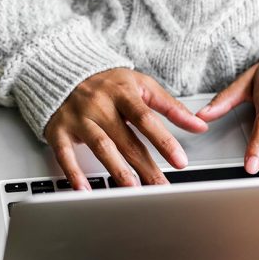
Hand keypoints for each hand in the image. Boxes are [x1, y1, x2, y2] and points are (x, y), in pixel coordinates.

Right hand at [45, 68, 207, 189]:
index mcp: (123, 92)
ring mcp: (78, 117)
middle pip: (126, 139)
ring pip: (101, 146)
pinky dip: (74, 172)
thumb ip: (171, 107)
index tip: (180, 161)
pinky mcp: (58, 129)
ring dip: (117, 170)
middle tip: (161, 187)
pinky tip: (85, 190)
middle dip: (146, 166)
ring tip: (132, 189)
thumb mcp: (143, 85)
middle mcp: (100, 104)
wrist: (64, 69)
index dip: (164, 141)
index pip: (146, 119)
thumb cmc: (109, 82)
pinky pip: (65, 153)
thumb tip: (199, 125)